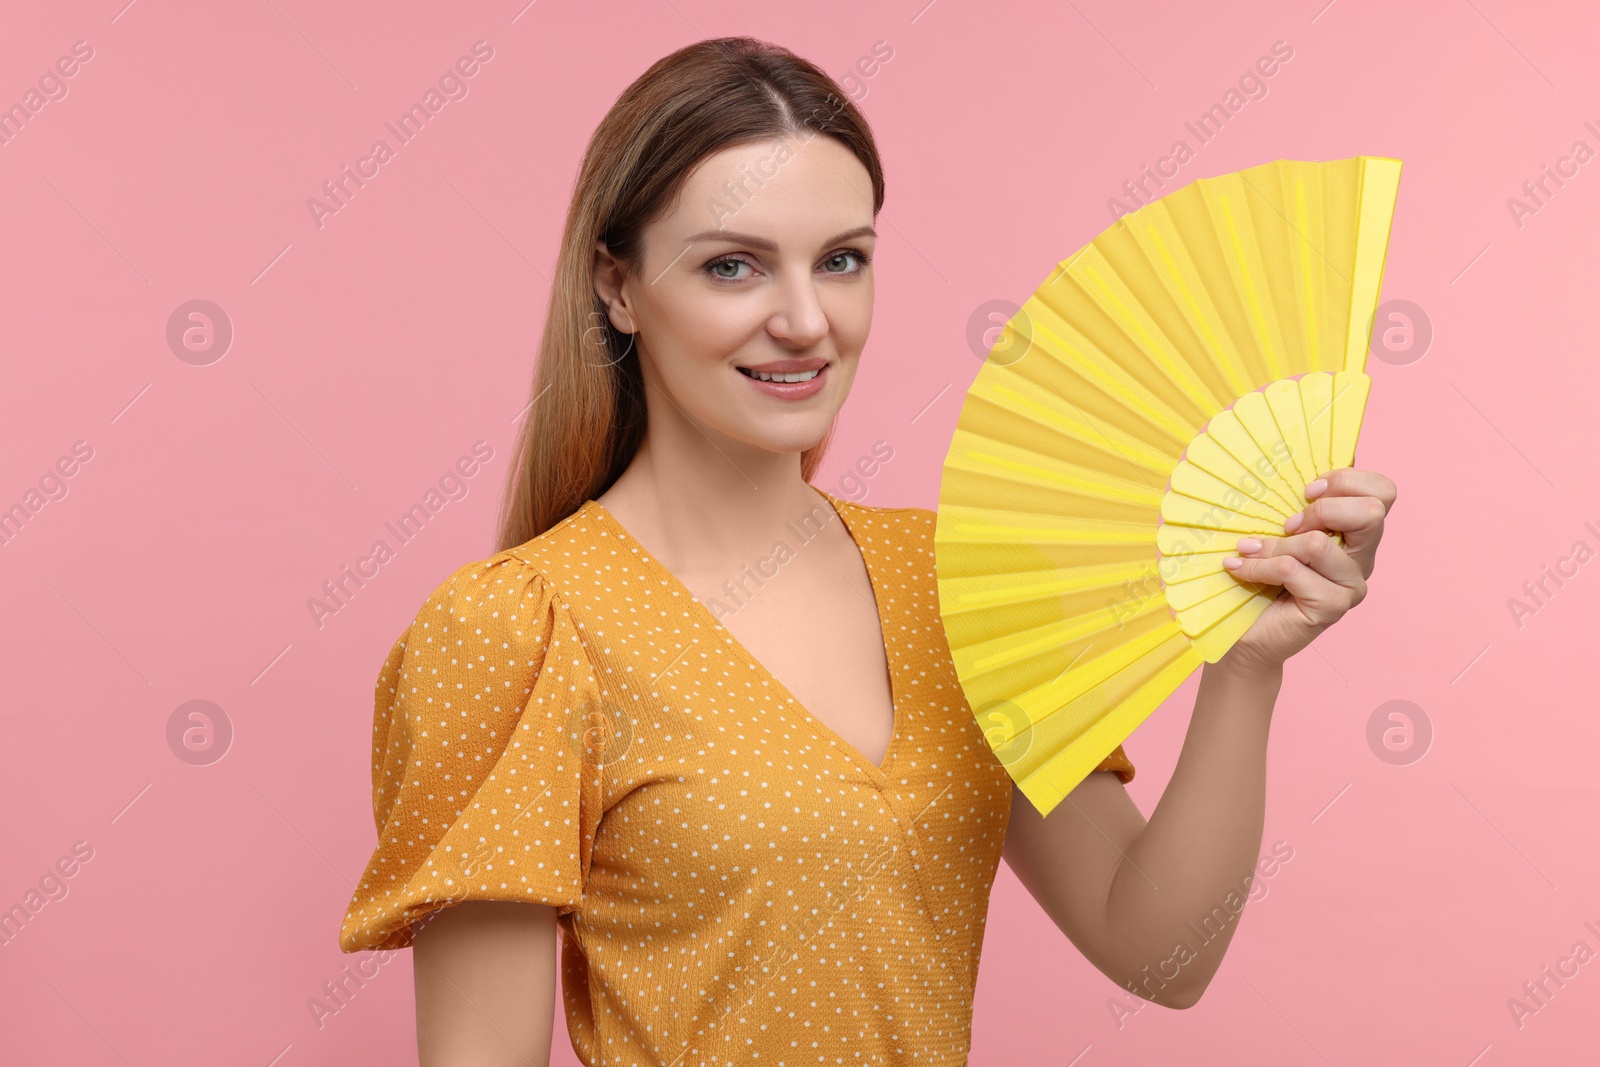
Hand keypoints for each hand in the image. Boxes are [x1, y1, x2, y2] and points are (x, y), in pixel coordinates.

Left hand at [1215, 467, 1397, 673]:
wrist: (1244, 631)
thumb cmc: (1260, 572)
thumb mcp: (1277, 527)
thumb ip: (1294, 499)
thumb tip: (1301, 448)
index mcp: (1356, 532)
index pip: (1383, 492)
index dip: (1347, 480)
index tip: (1306, 490)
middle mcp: (1363, 558)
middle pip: (1372, 512)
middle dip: (1321, 509)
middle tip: (1286, 524)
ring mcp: (1352, 585)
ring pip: (1317, 544)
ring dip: (1273, 546)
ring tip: (1248, 552)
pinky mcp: (1332, 607)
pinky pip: (1292, 571)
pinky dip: (1258, 567)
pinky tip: (1239, 570)